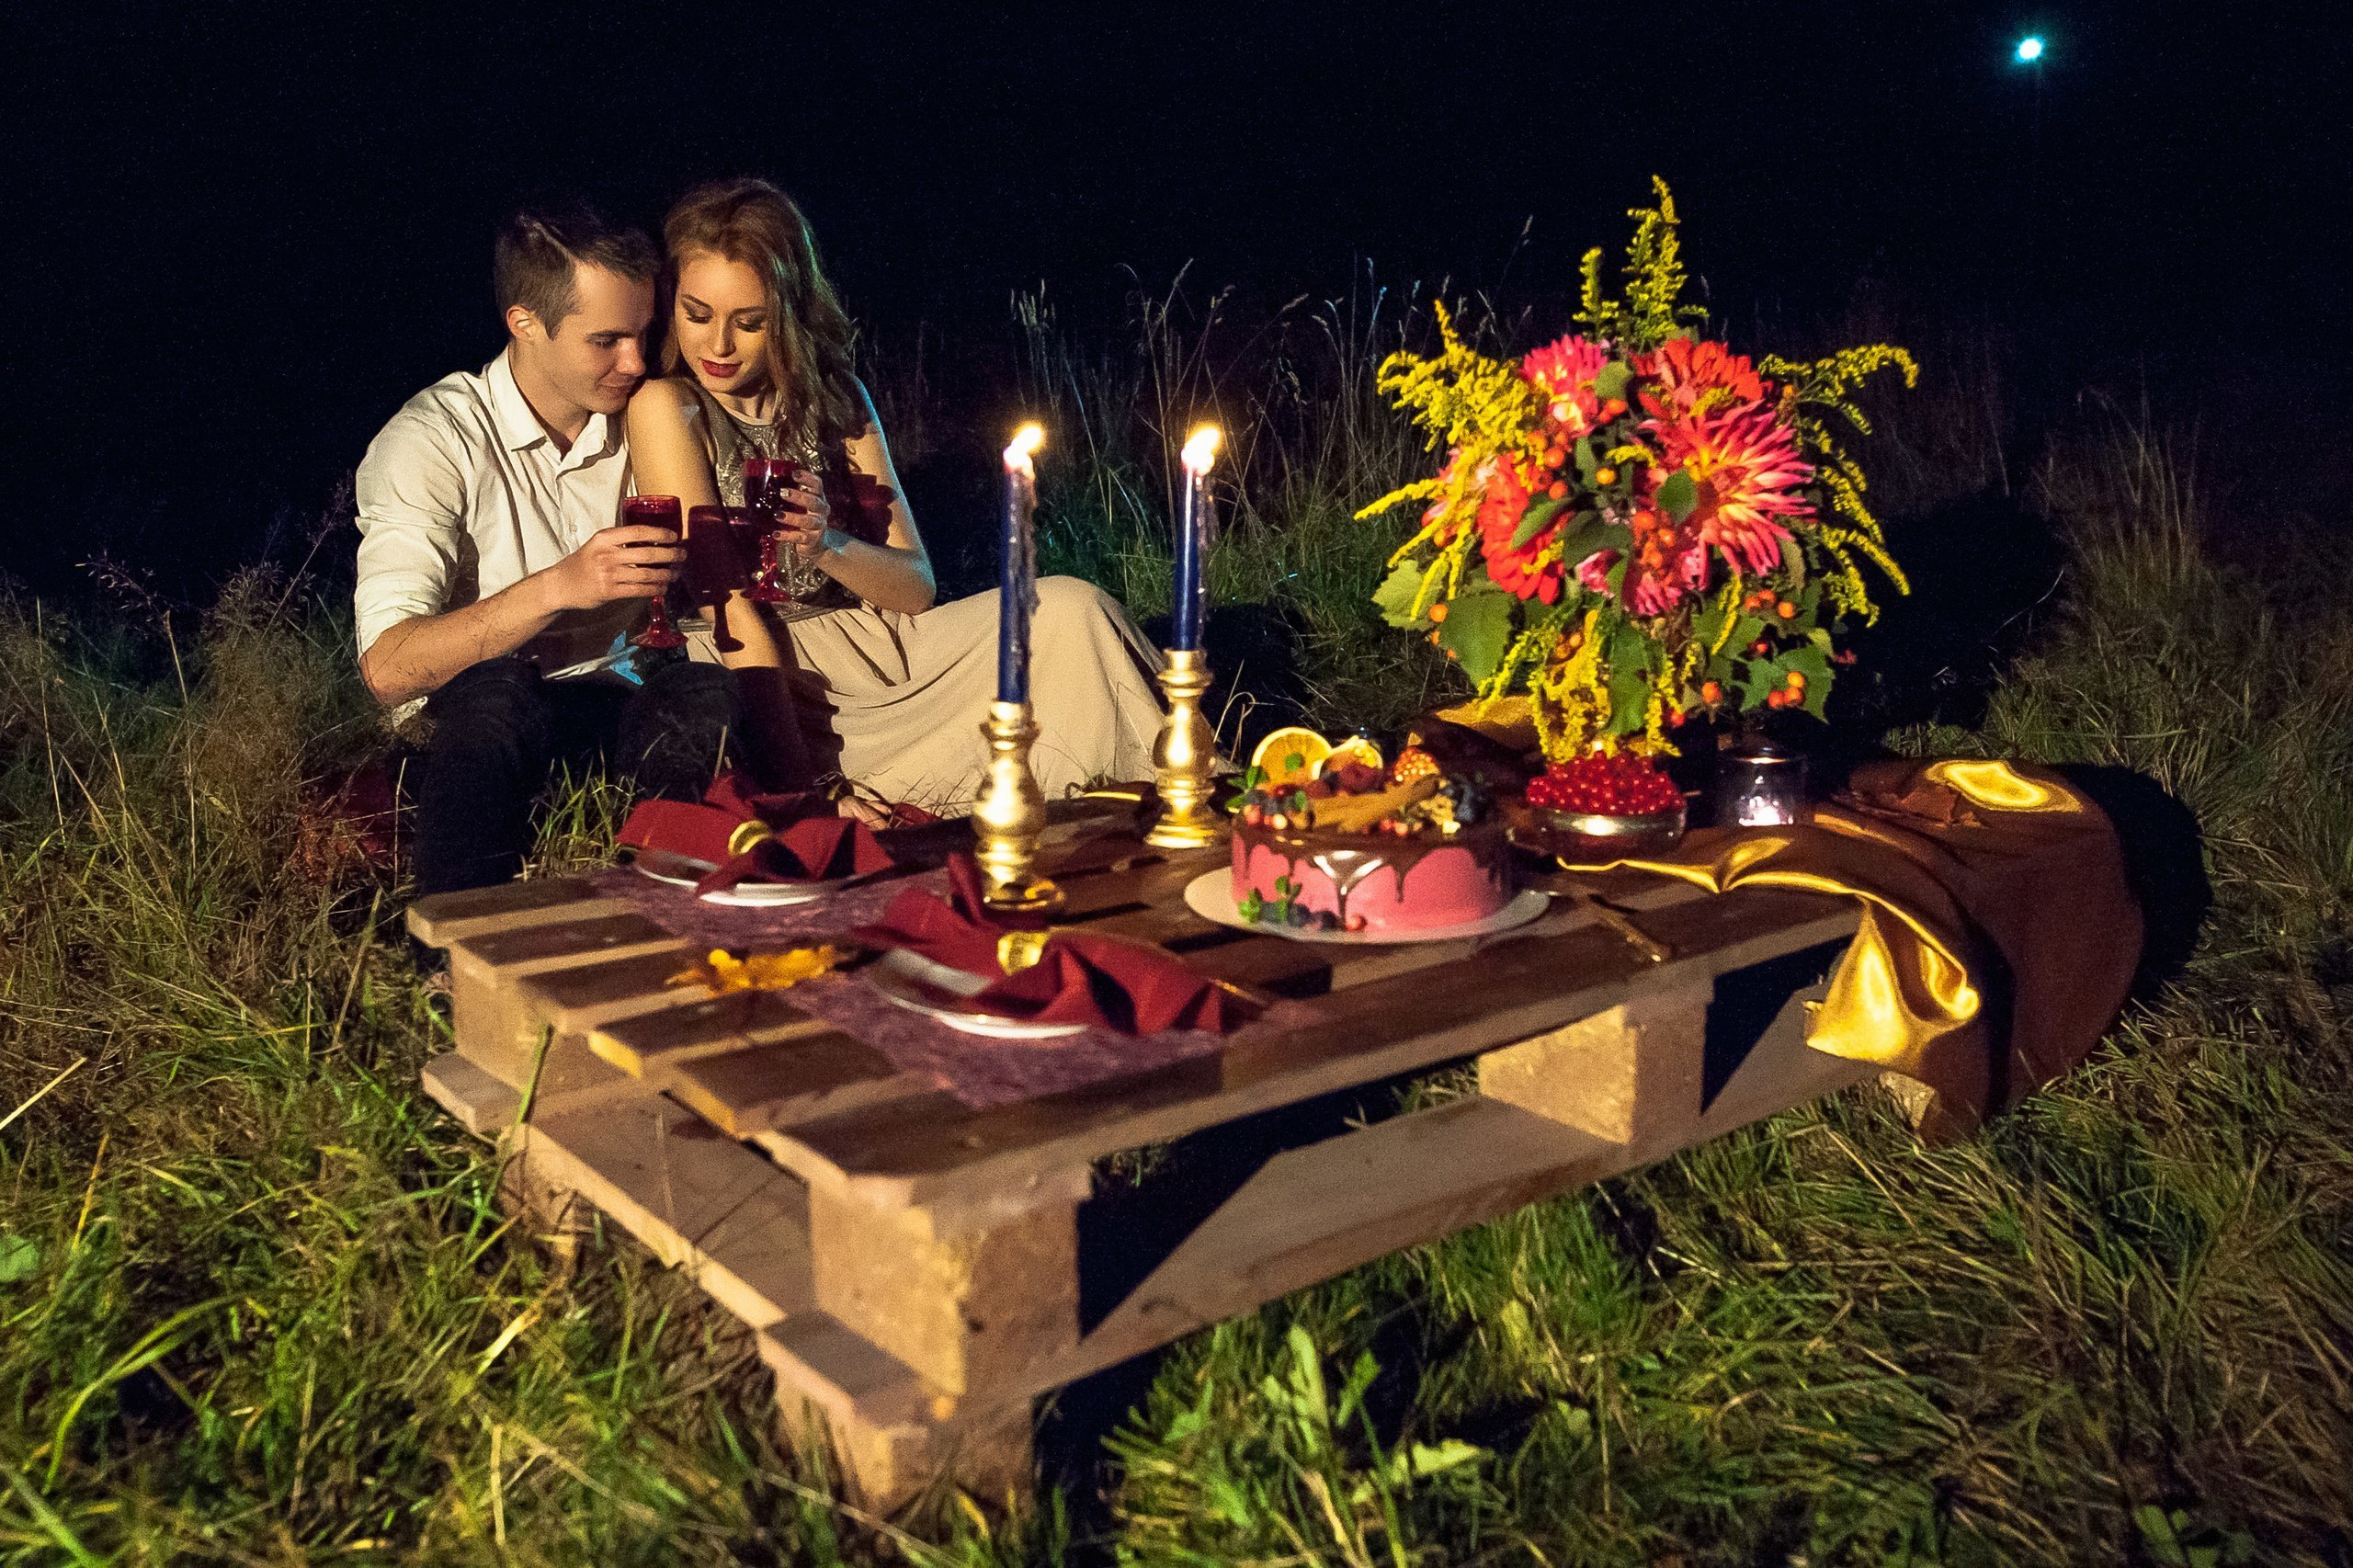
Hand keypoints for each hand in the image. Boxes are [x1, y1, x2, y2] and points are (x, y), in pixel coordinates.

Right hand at [545, 524, 683, 609]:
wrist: (560, 585)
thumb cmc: (581, 563)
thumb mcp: (597, 545)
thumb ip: (619, 542)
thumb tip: (651, 541)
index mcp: (605, 538)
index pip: (639, 532)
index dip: (660, 534)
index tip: (674, 537)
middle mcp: (607, 554)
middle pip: (648, 554)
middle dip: (671, 555)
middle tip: (683, 555)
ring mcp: (609, 574)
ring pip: (647, 574)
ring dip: (667, 574)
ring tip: (676, 573)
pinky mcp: (610, 591)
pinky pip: (639, 590)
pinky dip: (655, 589)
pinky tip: (663, 588)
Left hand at [776, 475, 840, 566]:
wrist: (815, 544)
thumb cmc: (802, 518)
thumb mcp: (798, 505)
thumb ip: (786, 496)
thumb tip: (757, 485)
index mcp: (817, 498)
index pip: (817, 485)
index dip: (807, 478)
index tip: (794, 474)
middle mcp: (821, 511)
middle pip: (814, 502)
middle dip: (799, 497)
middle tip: (783, 492)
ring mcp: (819, 526)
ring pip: (808, 521)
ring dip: (793, 517)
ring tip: (778, 515)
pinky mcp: (812, 540)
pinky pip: (800, 537)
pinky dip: (787, 535)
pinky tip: (776, 534)